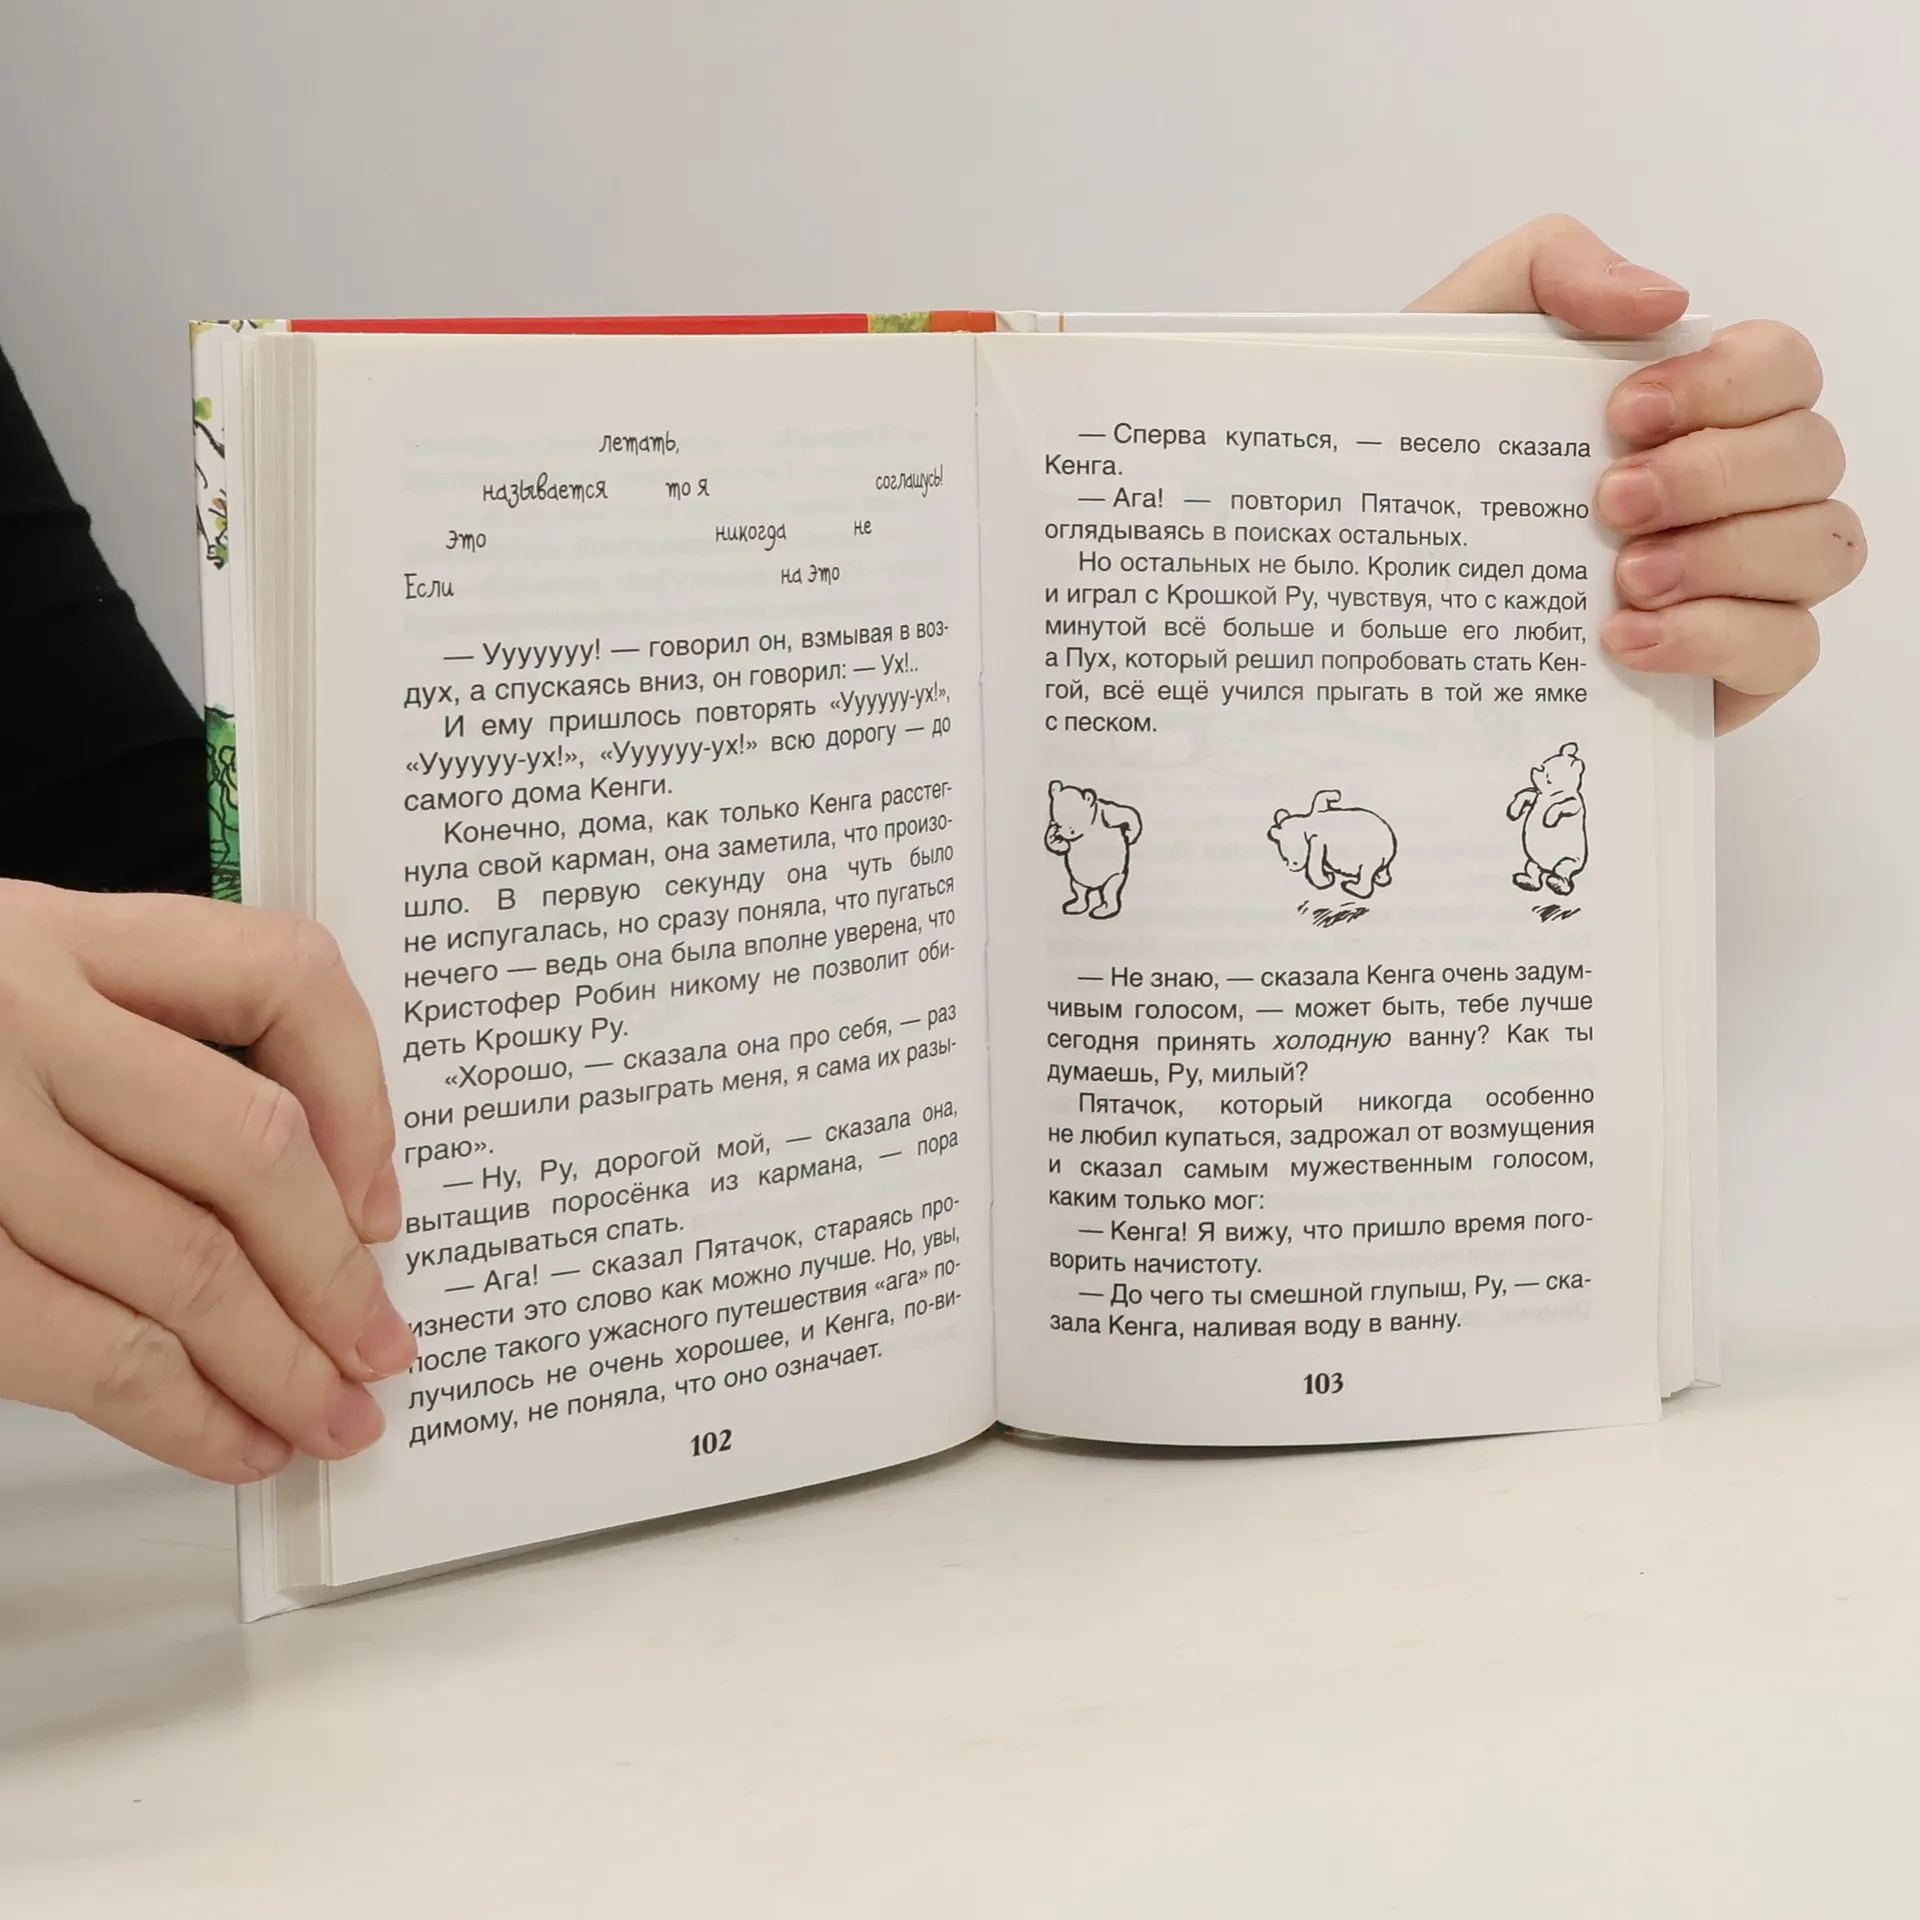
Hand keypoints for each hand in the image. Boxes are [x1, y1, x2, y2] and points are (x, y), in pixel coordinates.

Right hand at [0, 882, 412, 1481]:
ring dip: (275, 1366)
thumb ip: (140, 1051)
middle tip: (382, 1350)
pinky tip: (225, 1440)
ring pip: (173, 1263)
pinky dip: (171, 1412)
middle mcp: (14, 1015)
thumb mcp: (15, 988)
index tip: (384, 1200)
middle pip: (246, 1148)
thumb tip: (323, 1207)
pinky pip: (69, 1345)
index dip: (365, 1096)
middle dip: (334, 1275)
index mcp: (63, 933)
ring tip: (329, 1420)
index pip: (281, 973)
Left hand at [1409, 214, 1865, 731]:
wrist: (1366, 568)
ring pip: (1821, 548)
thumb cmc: (1426, 452)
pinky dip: (1718, 639)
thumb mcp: (1461, 329)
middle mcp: (1735, 484)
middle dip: (1715, 475)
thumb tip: (1665, 299)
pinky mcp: (1722, 668)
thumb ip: (1552, 266)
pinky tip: (1628, 640)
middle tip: (1610, 502)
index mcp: (1694, 401)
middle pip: (1810, 457)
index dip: (1728, 385)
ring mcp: (1740, 578)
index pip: (1783, 368)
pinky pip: (1786, 649)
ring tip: (1623, 578)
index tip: (1624, 413)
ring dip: (1726, 557)